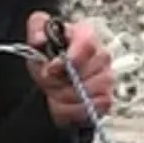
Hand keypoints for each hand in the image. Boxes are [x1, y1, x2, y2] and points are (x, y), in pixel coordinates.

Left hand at [26, 12, 114, 127]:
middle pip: (86, 73)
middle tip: (48, 83)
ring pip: (88, 92)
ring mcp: (107, 77)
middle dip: (61, 82)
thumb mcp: (38, 42)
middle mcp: (101, 55)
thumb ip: (36, 32)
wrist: (54, 80)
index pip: (87, 45)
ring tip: (54, 93)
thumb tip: (40, 39)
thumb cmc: (49, 59)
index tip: (52, 69)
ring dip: (65, 97)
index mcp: (85, 35)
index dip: (69, 59)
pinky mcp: (106, 98)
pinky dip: (74, 110)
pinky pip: (93, 108)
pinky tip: (63, 105)